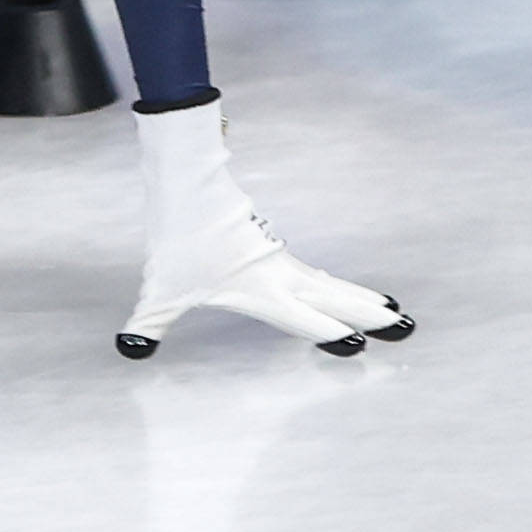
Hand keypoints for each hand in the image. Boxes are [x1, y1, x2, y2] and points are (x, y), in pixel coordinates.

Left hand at [120, 99, 413, 357]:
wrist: (189, 184)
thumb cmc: (178, 239)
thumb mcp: (160, 290)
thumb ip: (149, 322)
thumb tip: (127, 348)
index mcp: (260, 289)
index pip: (302, 317)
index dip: (328, 333)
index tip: (359, 345)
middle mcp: (279, 276)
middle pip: (334, 298)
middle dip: (368, 314)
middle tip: (405, 326)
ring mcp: (281, 261)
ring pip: (331, 285)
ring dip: (361, 299)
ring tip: (392, 310)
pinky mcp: (276, 250)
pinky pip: (317, 275)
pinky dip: (340, 287)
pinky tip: (347, 294)